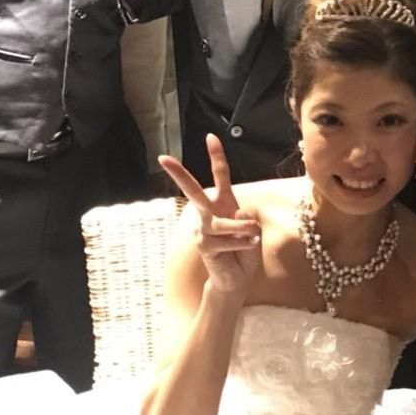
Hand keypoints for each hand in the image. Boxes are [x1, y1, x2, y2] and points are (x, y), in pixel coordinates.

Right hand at [159, 134, 260, 296]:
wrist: (237, 278)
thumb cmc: (244, 250)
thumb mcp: (252, 229)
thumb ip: (244, 218)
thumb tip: (235, 212)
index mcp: (224, 203)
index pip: (220, 176)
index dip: (216, 156)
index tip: (211, 136)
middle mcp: (210, 214)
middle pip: (194, 191)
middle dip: (179, 175)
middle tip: (163, 159)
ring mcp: (203, 230)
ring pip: (222, 223)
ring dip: (240, 228)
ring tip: (252, 233)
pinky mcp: (204, 246)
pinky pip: (225, 240)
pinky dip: (240, 243)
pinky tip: (247, 245)